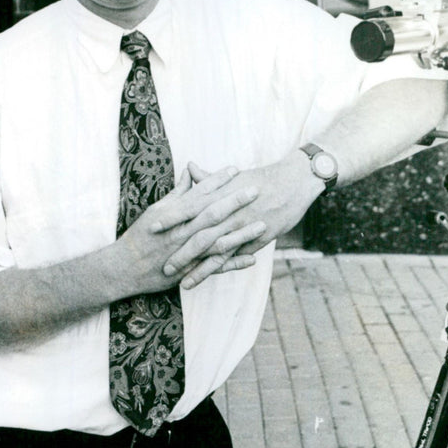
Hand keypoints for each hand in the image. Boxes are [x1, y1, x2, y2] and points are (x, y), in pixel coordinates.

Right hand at [115, 165, 266, 294]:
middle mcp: (182, 232)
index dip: (218, 181)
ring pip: (218, 241)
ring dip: (241, 233)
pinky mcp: (189, 271)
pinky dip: (234, 264)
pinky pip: (215, 268)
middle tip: (256, 189)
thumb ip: (178, 193)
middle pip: (212, 214)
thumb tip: (190, 171)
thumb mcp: (157, 210)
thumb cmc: (140, 236)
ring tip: (262, 224)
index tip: (236, 170)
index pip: (200, 193)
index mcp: (175, 215)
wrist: (124, 268)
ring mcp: (187, 253)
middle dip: (235, 201)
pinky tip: (252, 258)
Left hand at [164, 153, 320, 289]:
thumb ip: (209, 178)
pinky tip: (208, 278)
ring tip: (179, 280)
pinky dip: (220, 268)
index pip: (191, 206)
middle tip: (161, 266)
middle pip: (200, 233)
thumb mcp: (234, 177)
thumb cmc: (262, 177)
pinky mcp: (256, 239)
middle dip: (180, 250)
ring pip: (216, 251)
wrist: (295, 181)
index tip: (152, 227)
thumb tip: (189, 167)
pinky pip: (234, 257)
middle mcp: (230, 212)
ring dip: (197, 267)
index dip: (171, 217)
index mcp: (222, 194)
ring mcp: (243, 227)